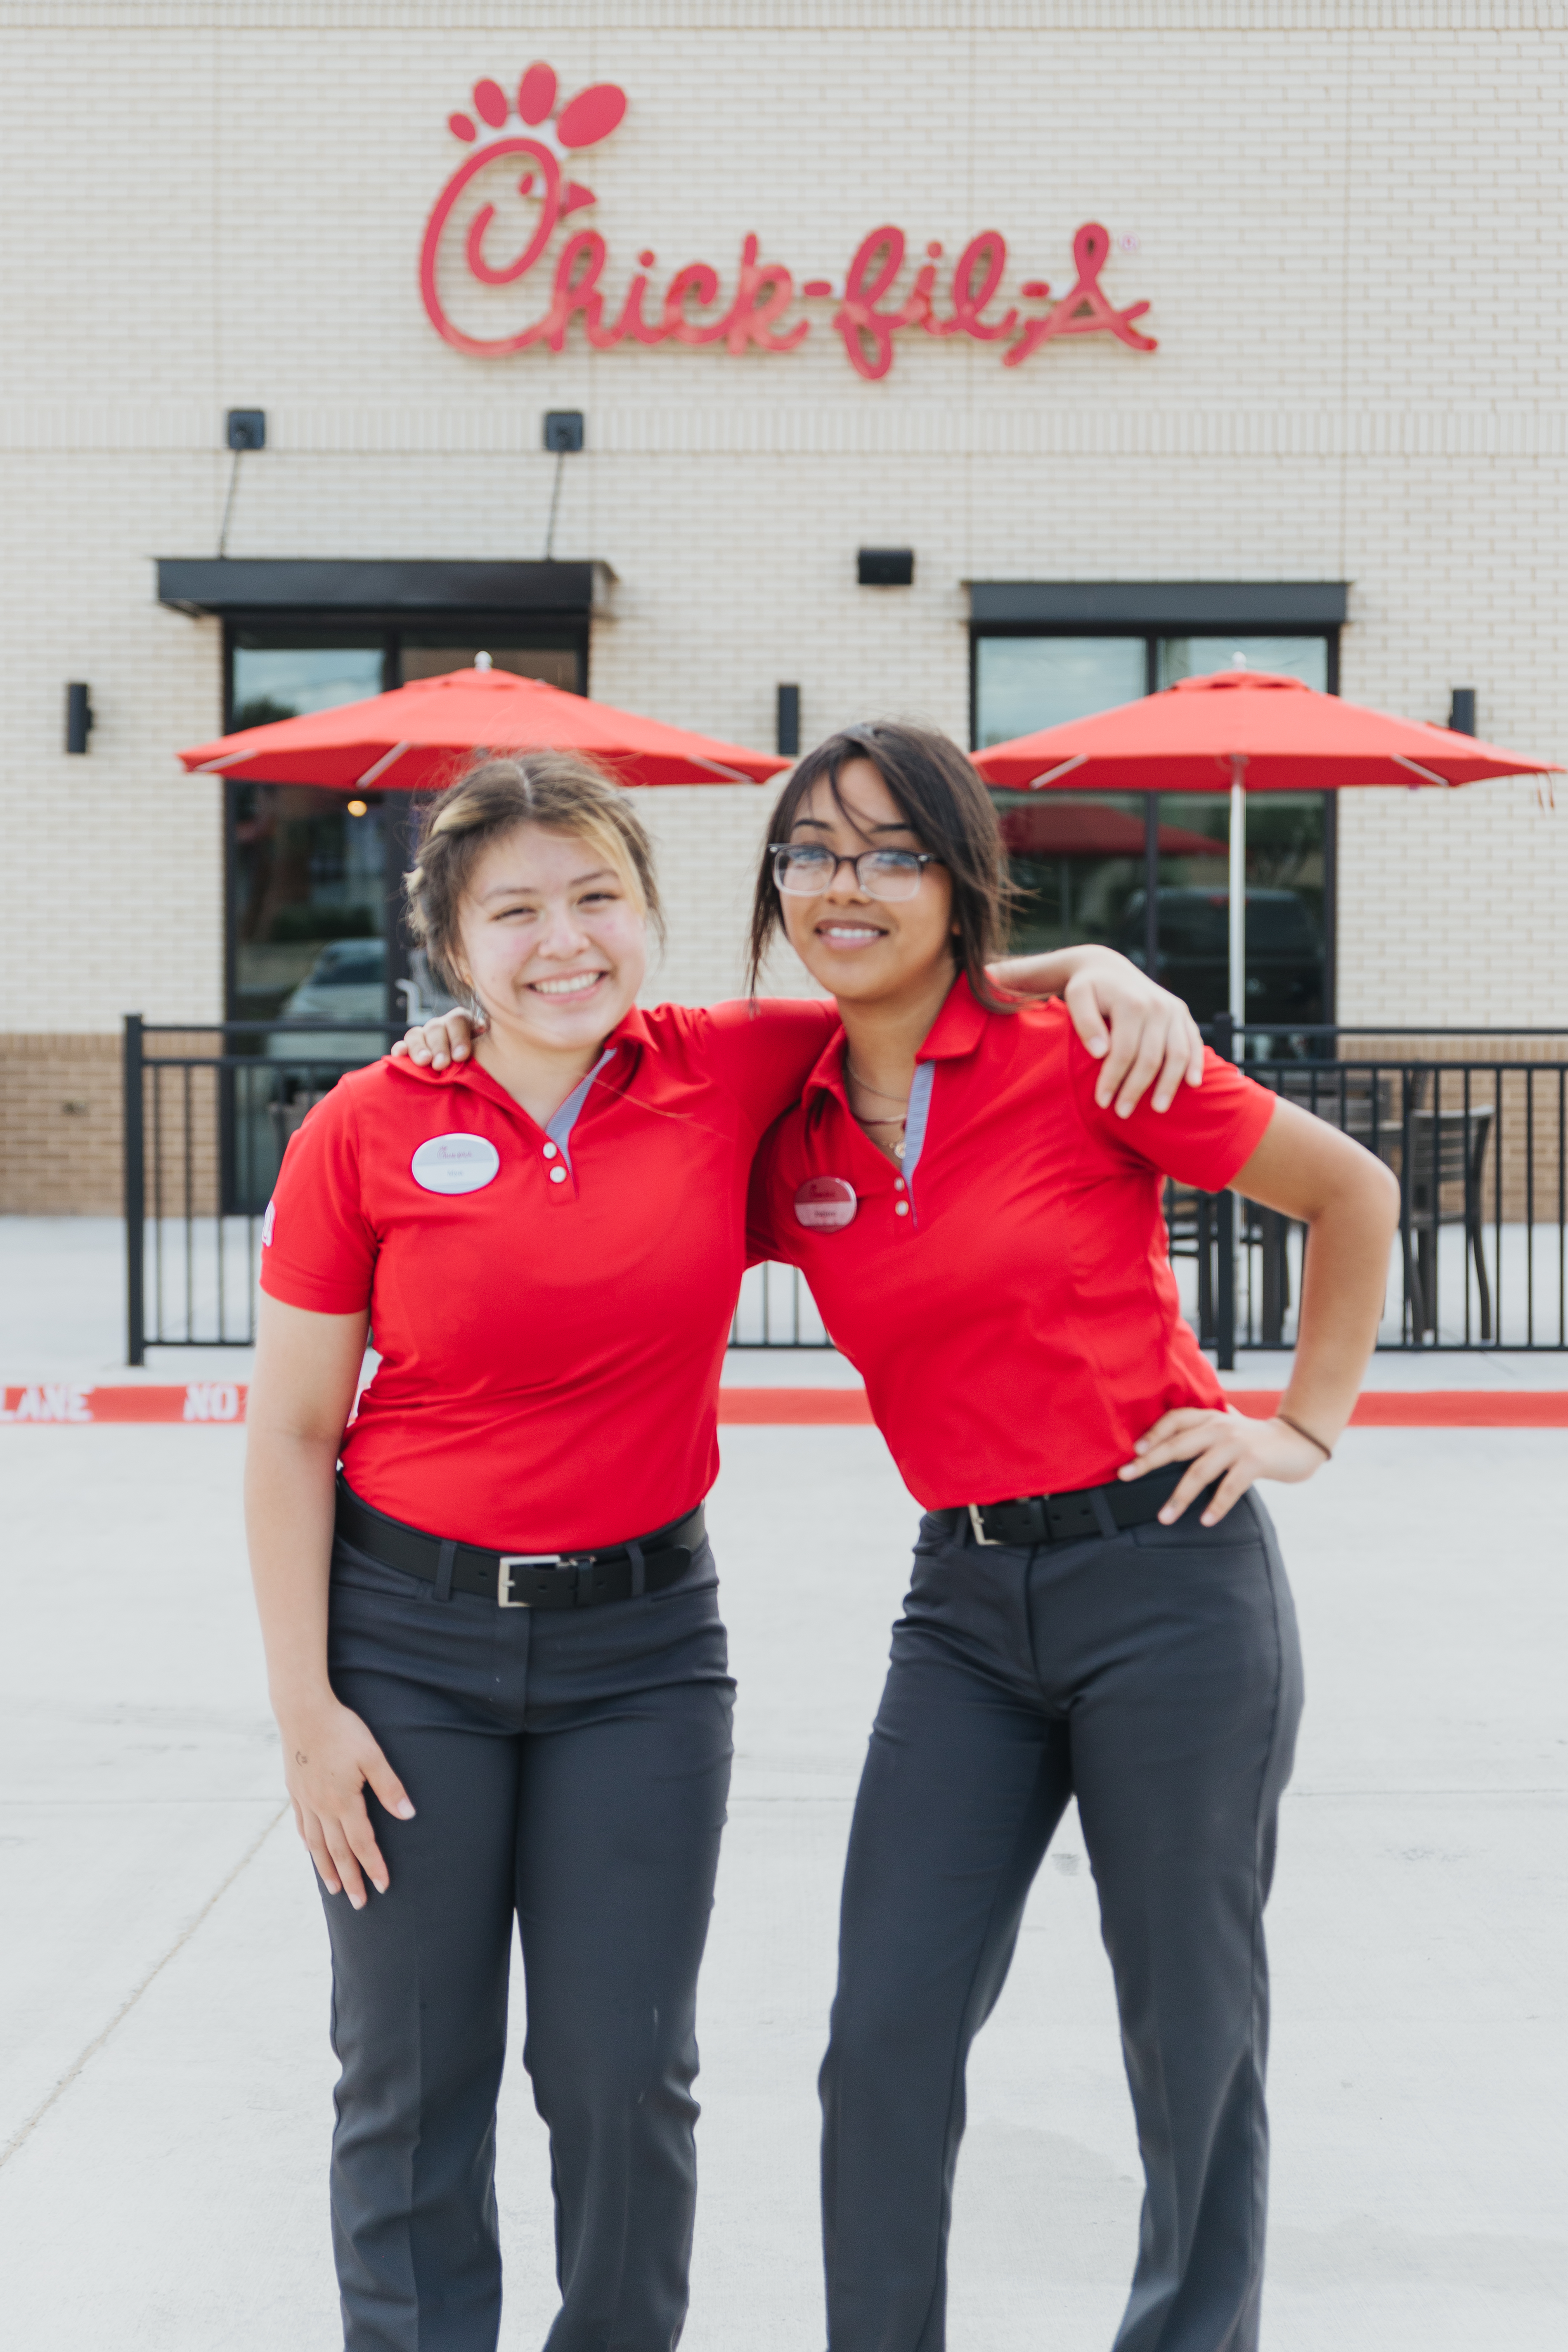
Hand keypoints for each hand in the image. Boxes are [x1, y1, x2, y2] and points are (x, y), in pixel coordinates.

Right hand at [277, 1694, 414, 1906]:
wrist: (302, 1711)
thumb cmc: (342, 1730)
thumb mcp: (372, 1755)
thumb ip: (389, 1787)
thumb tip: (408, 1815)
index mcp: (344, 1801)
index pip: (362, 1843)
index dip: (373, 1866)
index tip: (383, 1887)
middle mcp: (322, 1807)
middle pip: (338, 1852)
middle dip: (351, 1879)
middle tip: (360, 1904)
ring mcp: (305, 1800)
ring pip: (316, 1844)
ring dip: (327, 1868)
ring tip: (335, 1889)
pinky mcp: (295, 1789)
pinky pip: (301, 1825)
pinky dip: (308, 1843)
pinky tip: (311, 1850)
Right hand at [388, 1008, 482, 1067]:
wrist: (468, 1081)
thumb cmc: (481, 1066)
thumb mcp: (485, 1054)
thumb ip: (483, 1045)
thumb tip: (482, 1028)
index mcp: (463, 1024)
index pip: (458, 1019)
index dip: (458, 1037)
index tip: (461, 1057)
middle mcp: (442, 1027)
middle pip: (436, 1028)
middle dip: (439, 1047)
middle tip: (441, 1065)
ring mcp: (425, 1037)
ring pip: (416, 1034)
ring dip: (419, 1048)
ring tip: (424, 1062)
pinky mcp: (410, 1049)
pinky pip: (402, 1046)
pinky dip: (400, 1049)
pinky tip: (400, 1055)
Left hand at [1062, 948, 1205, 1116]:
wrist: (1109, 968)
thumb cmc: (1088, 989)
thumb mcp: (1077, 997)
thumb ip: (1085, 1022)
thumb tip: (1100, 1052)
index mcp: (1132, 1003)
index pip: (1123, 1051)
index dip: (1113, 1079)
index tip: (1102, 1101)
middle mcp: (1158, 1006)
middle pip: (1151, 1058)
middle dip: (1136, 1089)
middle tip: (1122, 1113)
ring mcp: (1174, 1010)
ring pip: (1178, 1054)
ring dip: (1169, 1084)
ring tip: (1157, 1109)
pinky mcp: (1183, 1014)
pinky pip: (1194, 1042)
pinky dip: (1195, 1064)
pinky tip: (1192, 1085)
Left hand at [1118, 1406, 1325, 1525]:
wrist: (1298, 1441)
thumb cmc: (1254, 1440)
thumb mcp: (1226, 1428)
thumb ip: (1202, 1432)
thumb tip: (1164, 1446)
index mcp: (1210, 1417)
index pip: (1174, 1420)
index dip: (1152, 1434)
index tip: (1133, 1451)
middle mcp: (1219, 1427)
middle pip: (1177, 1445)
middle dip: (1148, 1462)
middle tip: (1125, 1477)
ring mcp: (1236, 1444)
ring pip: (1199, 1471)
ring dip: (1179, 1497)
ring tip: (1164, 1517)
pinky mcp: (1254, 1462)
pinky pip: (1229, 1487)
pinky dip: (1216, 1506)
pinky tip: (1205, 1520)